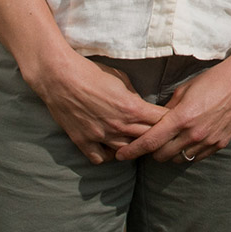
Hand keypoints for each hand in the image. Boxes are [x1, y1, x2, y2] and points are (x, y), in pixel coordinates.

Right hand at [27, 51, 167, 164]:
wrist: (59, 77)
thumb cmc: (91, 72)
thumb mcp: (121, 79)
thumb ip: (134, 96)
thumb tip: (141, 105)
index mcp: (132, 108)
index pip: (161, 121)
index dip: (169, 121)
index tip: (170, 120)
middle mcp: (119, 125)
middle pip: (148, 139)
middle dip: (156, 137)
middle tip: (158, 135)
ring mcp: (100, 136)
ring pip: (126, 152)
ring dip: (133, 148)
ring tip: (135, 143)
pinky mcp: (83, 141)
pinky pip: (101, 159)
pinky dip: (108, 156)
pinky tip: (110, 148)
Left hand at [116, 55, 230, 163]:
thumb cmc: (211, 80)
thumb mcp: (183, 90)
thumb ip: (167, 110)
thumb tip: (154, 121)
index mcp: (181, 118)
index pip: (150, 141)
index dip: (133, 150)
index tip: (121, 155)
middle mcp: (193, 133)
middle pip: (162, 155)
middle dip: (152, 151)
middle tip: (150, 143)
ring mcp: (208, 141)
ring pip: (179, 159)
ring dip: (170, 153)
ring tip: (170, 142)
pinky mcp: (219, 144)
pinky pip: (197, 157)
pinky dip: (188, 152)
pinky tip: (187, 142)